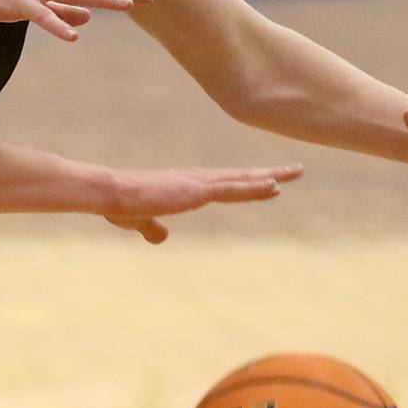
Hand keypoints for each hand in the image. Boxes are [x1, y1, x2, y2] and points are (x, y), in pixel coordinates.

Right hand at [105, 163, 303, 241]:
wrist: (111, 194)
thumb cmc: (121, 204)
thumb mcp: (141, 220)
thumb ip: (153, 227)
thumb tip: (161, 237)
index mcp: (187, 186)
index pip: (226, 184)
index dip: (250, 183)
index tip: (272, 182)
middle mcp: (198, 180)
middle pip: (242, 177)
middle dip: (270, 174)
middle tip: (296, 170)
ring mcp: (199, 183)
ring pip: (242, 180)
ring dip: (271, 177)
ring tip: (296, 173)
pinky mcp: (196, 190)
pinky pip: (231, 189)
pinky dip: (252, 187)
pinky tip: (273, 186)